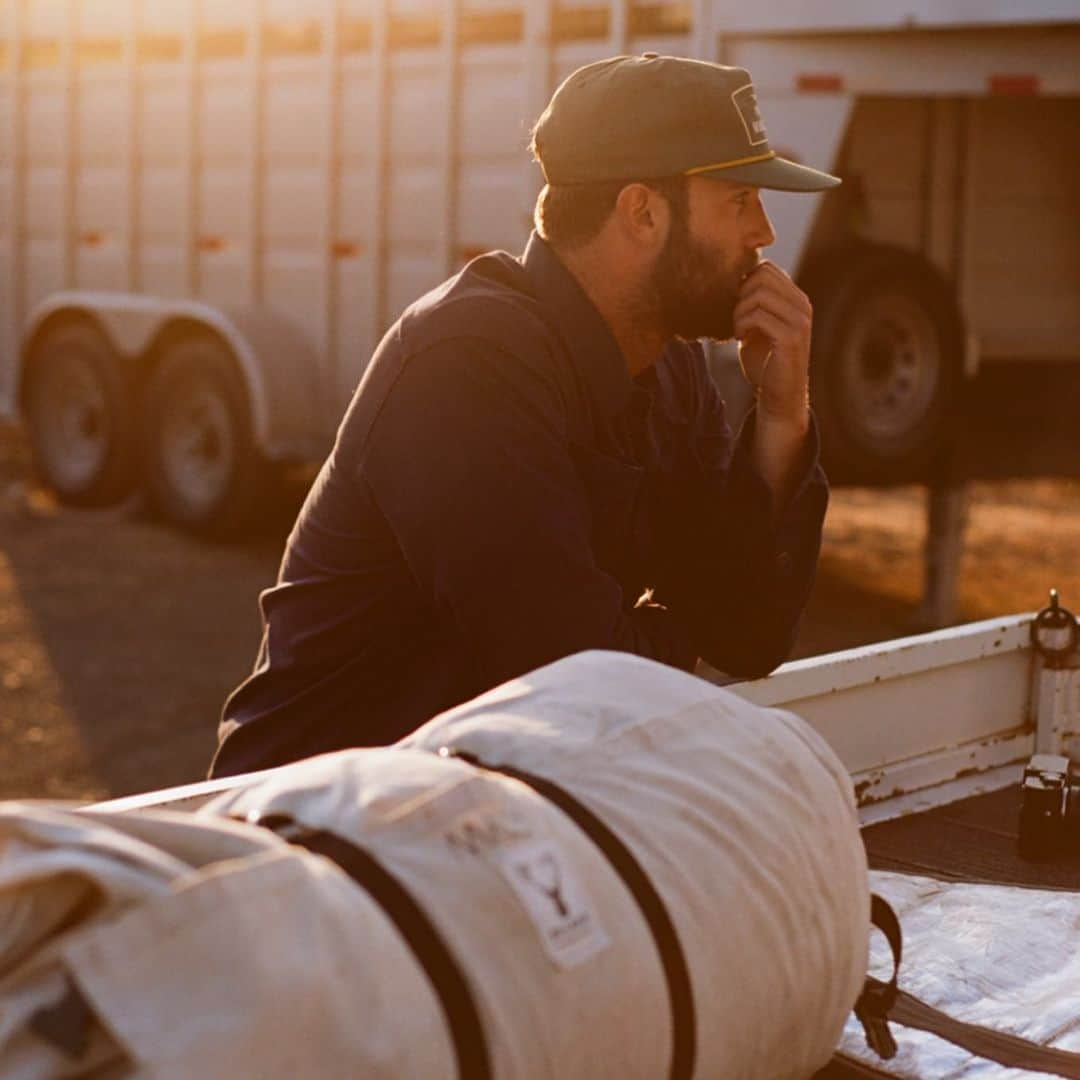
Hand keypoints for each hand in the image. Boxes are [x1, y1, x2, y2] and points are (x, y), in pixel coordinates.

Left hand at [733, 260, 811, 424]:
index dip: (743, 281)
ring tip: (738, 328)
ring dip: (739, 310)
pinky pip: (758, 315)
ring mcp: (799, 320)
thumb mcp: (759, 327)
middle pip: (762, 275)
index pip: (767, 268)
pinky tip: (739, 337)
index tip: (735, 304)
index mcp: (796, 299)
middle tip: (735, 316)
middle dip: (740, 293)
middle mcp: (802, 305)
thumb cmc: (764, 362)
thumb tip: (735, 277)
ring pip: (758, 293)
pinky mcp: (791, 338)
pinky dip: (741, 324)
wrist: (778, 396)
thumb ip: (755, 303)